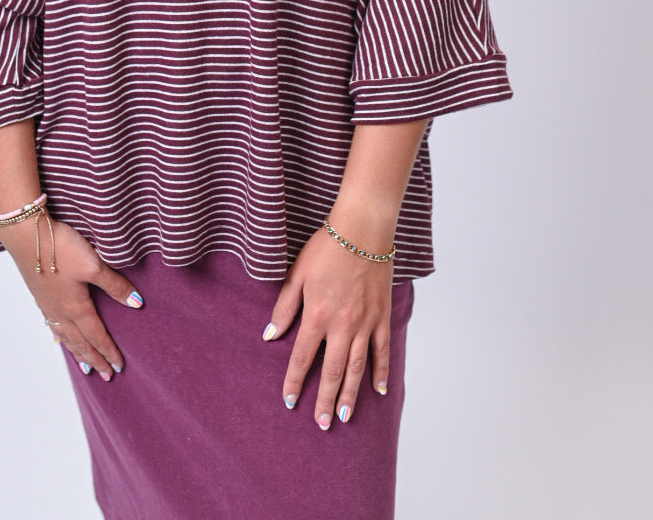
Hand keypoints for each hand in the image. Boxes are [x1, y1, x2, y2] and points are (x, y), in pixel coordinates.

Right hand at [0, 216, 142, 380]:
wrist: (26, 234)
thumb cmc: (60, 247)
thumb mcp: (94, 264)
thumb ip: (115, 285)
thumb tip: (137, 304)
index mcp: (76, 307)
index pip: (97, 336)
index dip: (109, 352)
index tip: (119, 367)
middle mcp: (61, 311)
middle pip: (81, 343)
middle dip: (95, 360)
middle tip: (106, 376)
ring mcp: (48, 305)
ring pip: (65, 337)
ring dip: (77, 353)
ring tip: (85, 368)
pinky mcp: (39, 295)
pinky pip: (53, 326)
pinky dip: (60, 338)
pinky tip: (59, 338)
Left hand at [264, 225, 393, 428]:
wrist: (363, 229)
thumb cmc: (326, 247)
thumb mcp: (297, 273)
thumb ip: (283, 307)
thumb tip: (269, 335)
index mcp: (317, 314)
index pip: (303, 357)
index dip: (295, 382)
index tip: (290, 402)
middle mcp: (342, 325)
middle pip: (333, 371)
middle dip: (326, 400)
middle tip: (322, 424)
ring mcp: (366, 323)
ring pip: (358, 367)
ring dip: (351, 395)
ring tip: (345, 417)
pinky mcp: (382, 316)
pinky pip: (383, 350)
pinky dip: (381, 371)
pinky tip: (379, 389)